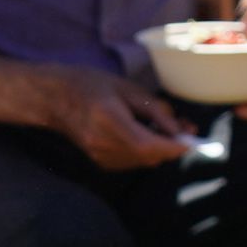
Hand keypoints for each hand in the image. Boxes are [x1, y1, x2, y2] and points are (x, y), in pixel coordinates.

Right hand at [53, 65, 198, 169]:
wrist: (54, 98)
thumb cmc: (91, 84)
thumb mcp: (127, 88)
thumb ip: (155, 110)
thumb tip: (180, 130)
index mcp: (110, 121)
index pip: (149, 145)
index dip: (175, 146)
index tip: (193, 138)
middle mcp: (104, 145)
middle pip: (150, 156)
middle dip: (172, 145)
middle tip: (185, 126)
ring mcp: (101, 157)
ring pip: (144, 161)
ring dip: (160, 148)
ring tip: (165, 127)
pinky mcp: (101, 162)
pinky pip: (133, 161)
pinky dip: (145, 150)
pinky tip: (144, 133)